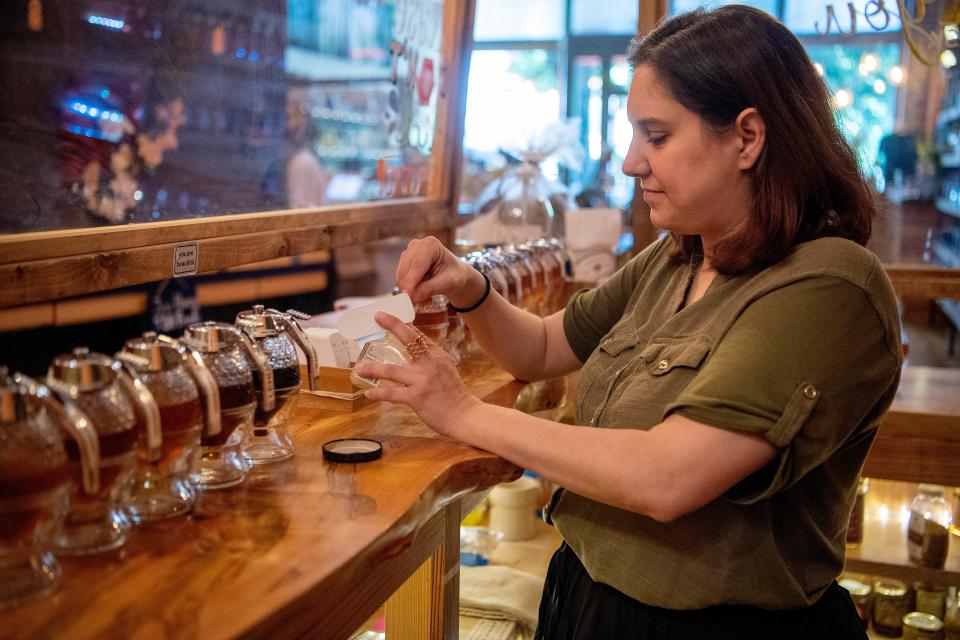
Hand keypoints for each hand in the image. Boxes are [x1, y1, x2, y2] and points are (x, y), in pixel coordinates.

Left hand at [355, 312, 480, 437]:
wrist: (465, 416)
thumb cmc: (454, 395)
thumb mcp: (445, 370)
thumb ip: (430, 360)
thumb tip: (414, 351)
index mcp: (437, 355)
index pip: (418, 334)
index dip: (401, 323)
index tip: (388, 315)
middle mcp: (430, 363)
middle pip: (408, 339)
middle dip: (392, 325)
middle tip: (377, 317)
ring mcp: (423, 380)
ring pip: (391, 370)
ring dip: (373, 369)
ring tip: (360, 368)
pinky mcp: (417, 397)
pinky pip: (392, 393)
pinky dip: (378, 393)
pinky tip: (369, 392)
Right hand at [396, 236, 482, 305]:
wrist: (453, 275)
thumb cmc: (454, 275)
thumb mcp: (448, 283)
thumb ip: (430, 289)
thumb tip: (413, 297)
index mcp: (431, 245)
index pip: (417, 264)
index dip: (411, 280)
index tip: (407, 296)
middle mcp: (416, 245)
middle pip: (405, 269)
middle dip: (410, 288)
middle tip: (420, 302)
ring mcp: (408, 253)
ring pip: (401, 276)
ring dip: (411, 290)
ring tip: (427, 298)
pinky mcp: (403, 263)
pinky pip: (401, 280)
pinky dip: (409, 289)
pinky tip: (422, 293)